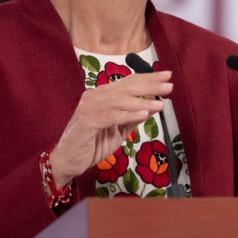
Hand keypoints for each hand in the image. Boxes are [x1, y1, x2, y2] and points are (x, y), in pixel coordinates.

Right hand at [49, 70, 172, 187]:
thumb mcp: (119, 130)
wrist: (68, 161)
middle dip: (150, 85)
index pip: (129, 82)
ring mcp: (89, 108)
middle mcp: (95, 97)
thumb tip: (154, 105)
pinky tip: (144, 113)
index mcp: (102, 95)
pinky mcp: (86, 122)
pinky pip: (111, 116)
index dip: (149, 78)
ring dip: (142, 101)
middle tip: (169, 85)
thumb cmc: (92, 144)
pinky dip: (128, 114)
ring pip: (120, 100)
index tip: (167, 76)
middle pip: (127, 87)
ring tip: (160, 103)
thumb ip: (134, 117)